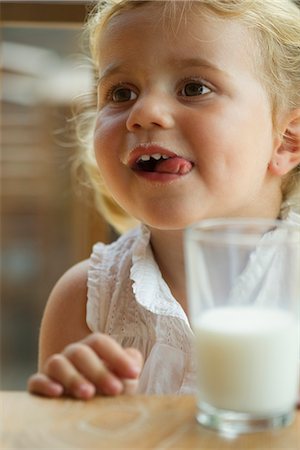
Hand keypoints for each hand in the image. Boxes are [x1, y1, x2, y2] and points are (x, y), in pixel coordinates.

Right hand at [28, 333, 142, 398]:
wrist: (91, 407)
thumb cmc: (110, 388)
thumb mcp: (124, 377)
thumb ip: (130, 364)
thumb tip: (133, 360)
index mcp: (92, 348)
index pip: (100, 342)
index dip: (117, 356)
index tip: (134, 373)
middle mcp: (72, 354)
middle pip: (80, 353)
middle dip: (99, 371)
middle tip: (116, 389)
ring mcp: (56, 369)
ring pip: (57, 364)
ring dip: (73, 378)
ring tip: (89, 394)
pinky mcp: (40, 386)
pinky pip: (36, 381)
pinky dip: (45, 384)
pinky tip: (58, 392)